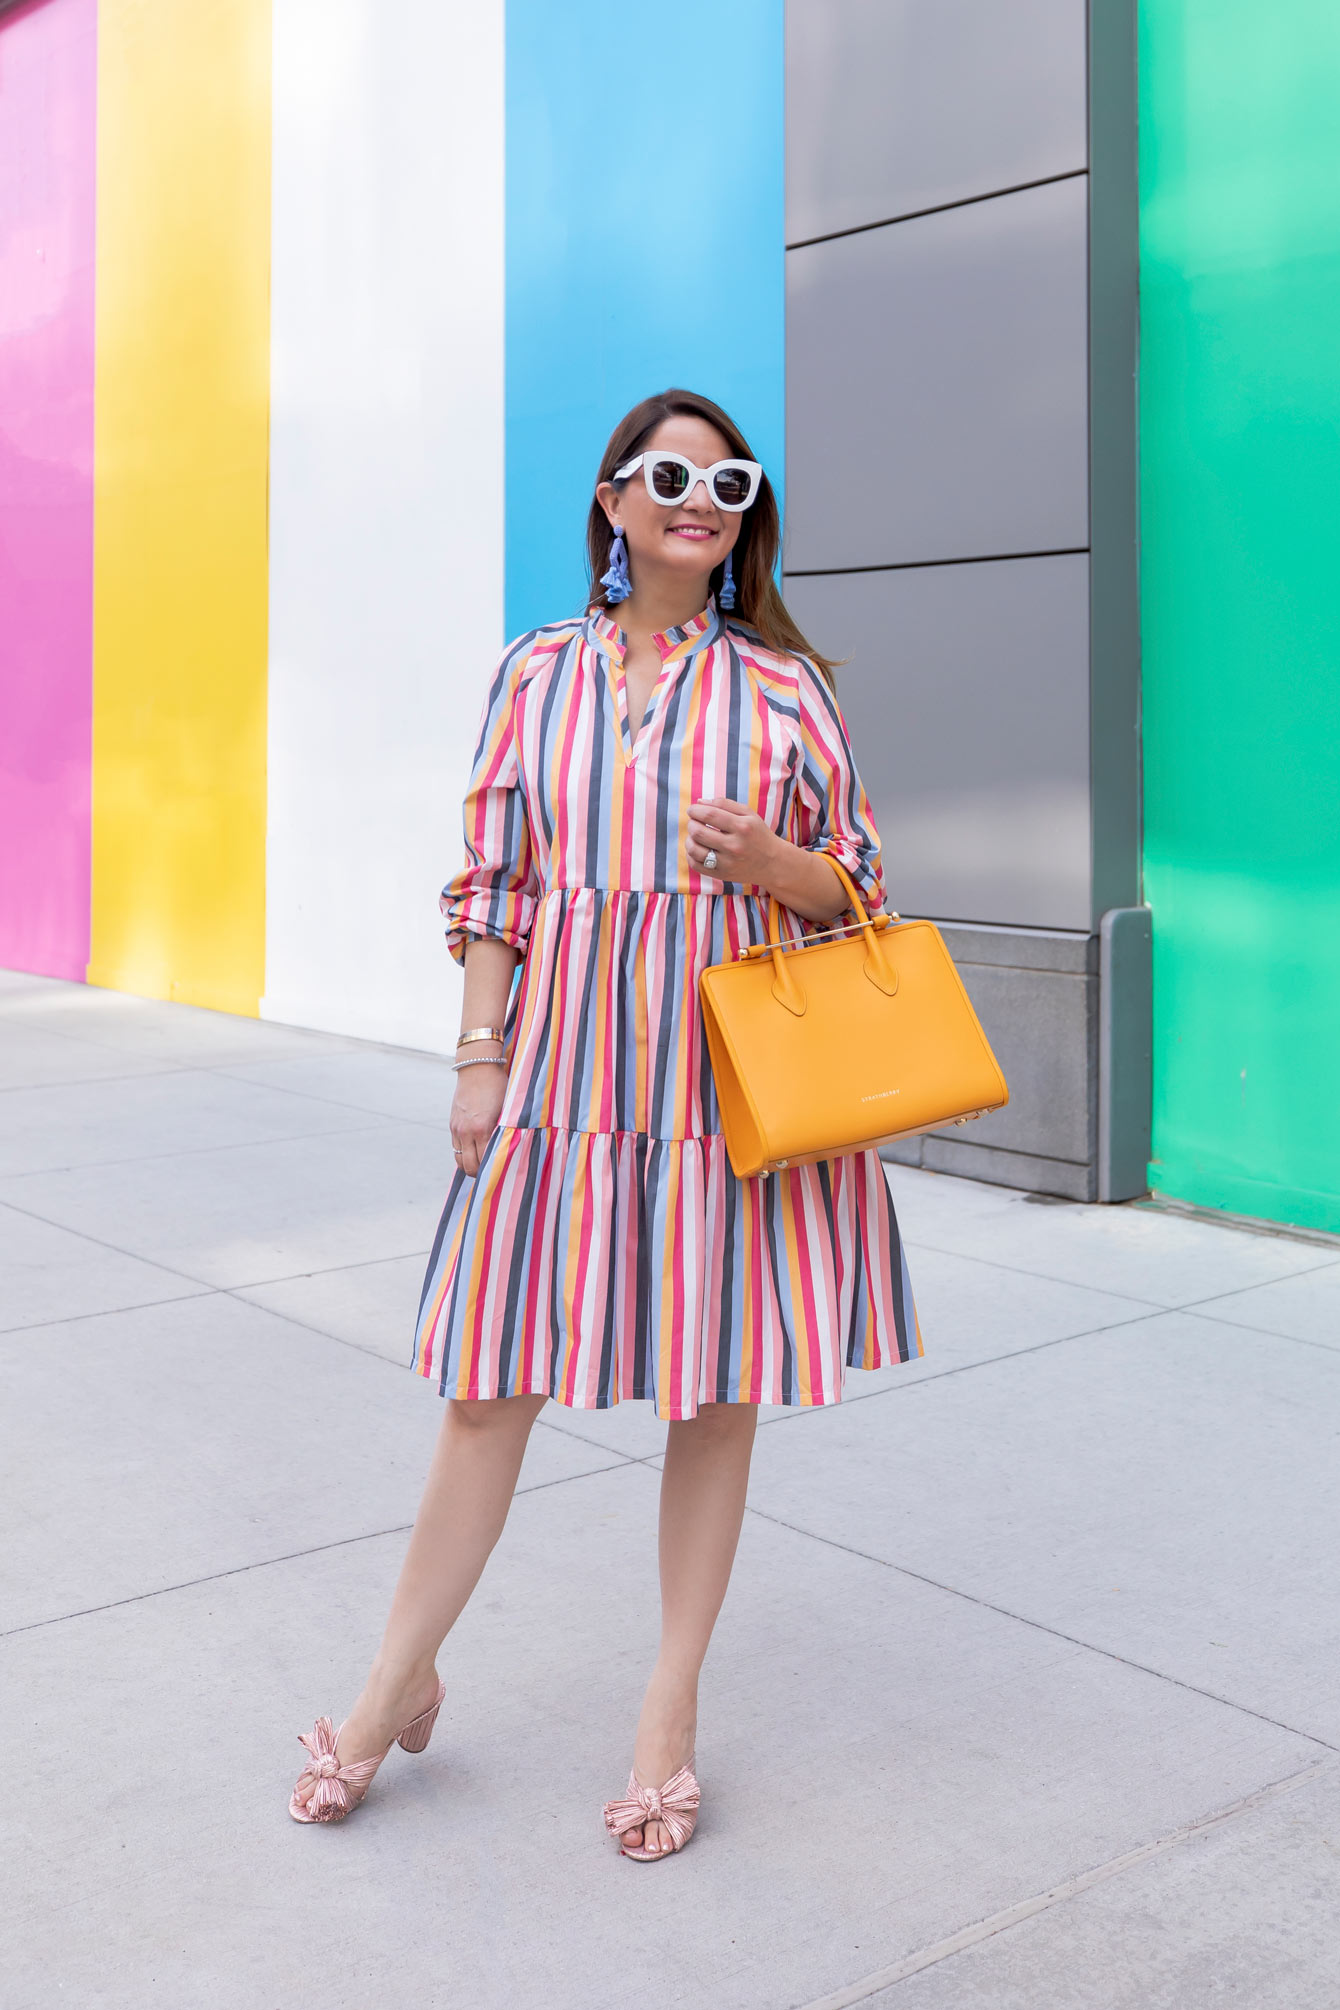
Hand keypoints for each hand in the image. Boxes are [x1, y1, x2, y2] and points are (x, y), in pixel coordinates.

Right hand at [450, 1053, 507, 1176]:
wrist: (477, 1066)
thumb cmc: (498, 1085)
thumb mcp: (507, 1108)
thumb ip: (508, 1130)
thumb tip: (515, 1148)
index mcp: (482, 1128)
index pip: (484, 1162)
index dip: (492, 1172)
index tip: (502, 1174)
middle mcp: (466, 1131)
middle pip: (468, 1166)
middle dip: (480, 1174)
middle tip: (492, 1174)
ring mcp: (457, 1128)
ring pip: (459, 1159)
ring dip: (470, 1165)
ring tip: (482, 1166)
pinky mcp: (453, 1124)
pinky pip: (455, 1147)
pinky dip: (464, 1153)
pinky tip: (475, 1152)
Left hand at [685, 798, 782, 885]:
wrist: (772, 863)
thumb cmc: (758, 834)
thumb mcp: (748, 814)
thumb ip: (724, 804)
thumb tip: (699, 802)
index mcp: (742, 827)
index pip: (709, 815)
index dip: (695, 810)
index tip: (692, 810)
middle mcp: (734, 846)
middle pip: (698, 832)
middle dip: (691, 823)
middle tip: (694, 822)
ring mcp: (727, 863)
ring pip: (694, 849)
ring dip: (689, 839)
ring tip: (695, 835)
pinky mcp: (722, 875)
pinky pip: (696, 865)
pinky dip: (691, 854)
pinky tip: (698, 848)